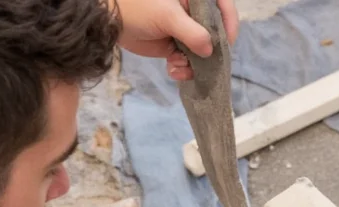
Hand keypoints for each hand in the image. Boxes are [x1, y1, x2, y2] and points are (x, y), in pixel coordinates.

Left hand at [113, 0, 238, 80]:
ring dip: (195, 64)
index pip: (224, 7)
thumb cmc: (138, 6)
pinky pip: (189, 60)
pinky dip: (183, 68)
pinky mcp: (175, 44)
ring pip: (203, 51)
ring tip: (179, 67)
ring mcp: (185, 30)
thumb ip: (193, 33)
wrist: (109, 20)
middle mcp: (194, 12)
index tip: (226, 44)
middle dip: (209, 52)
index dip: (229, 25)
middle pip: (216, 34)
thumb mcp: (168, 15)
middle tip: (202, 63)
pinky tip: (173, 68)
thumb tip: (210, 51)